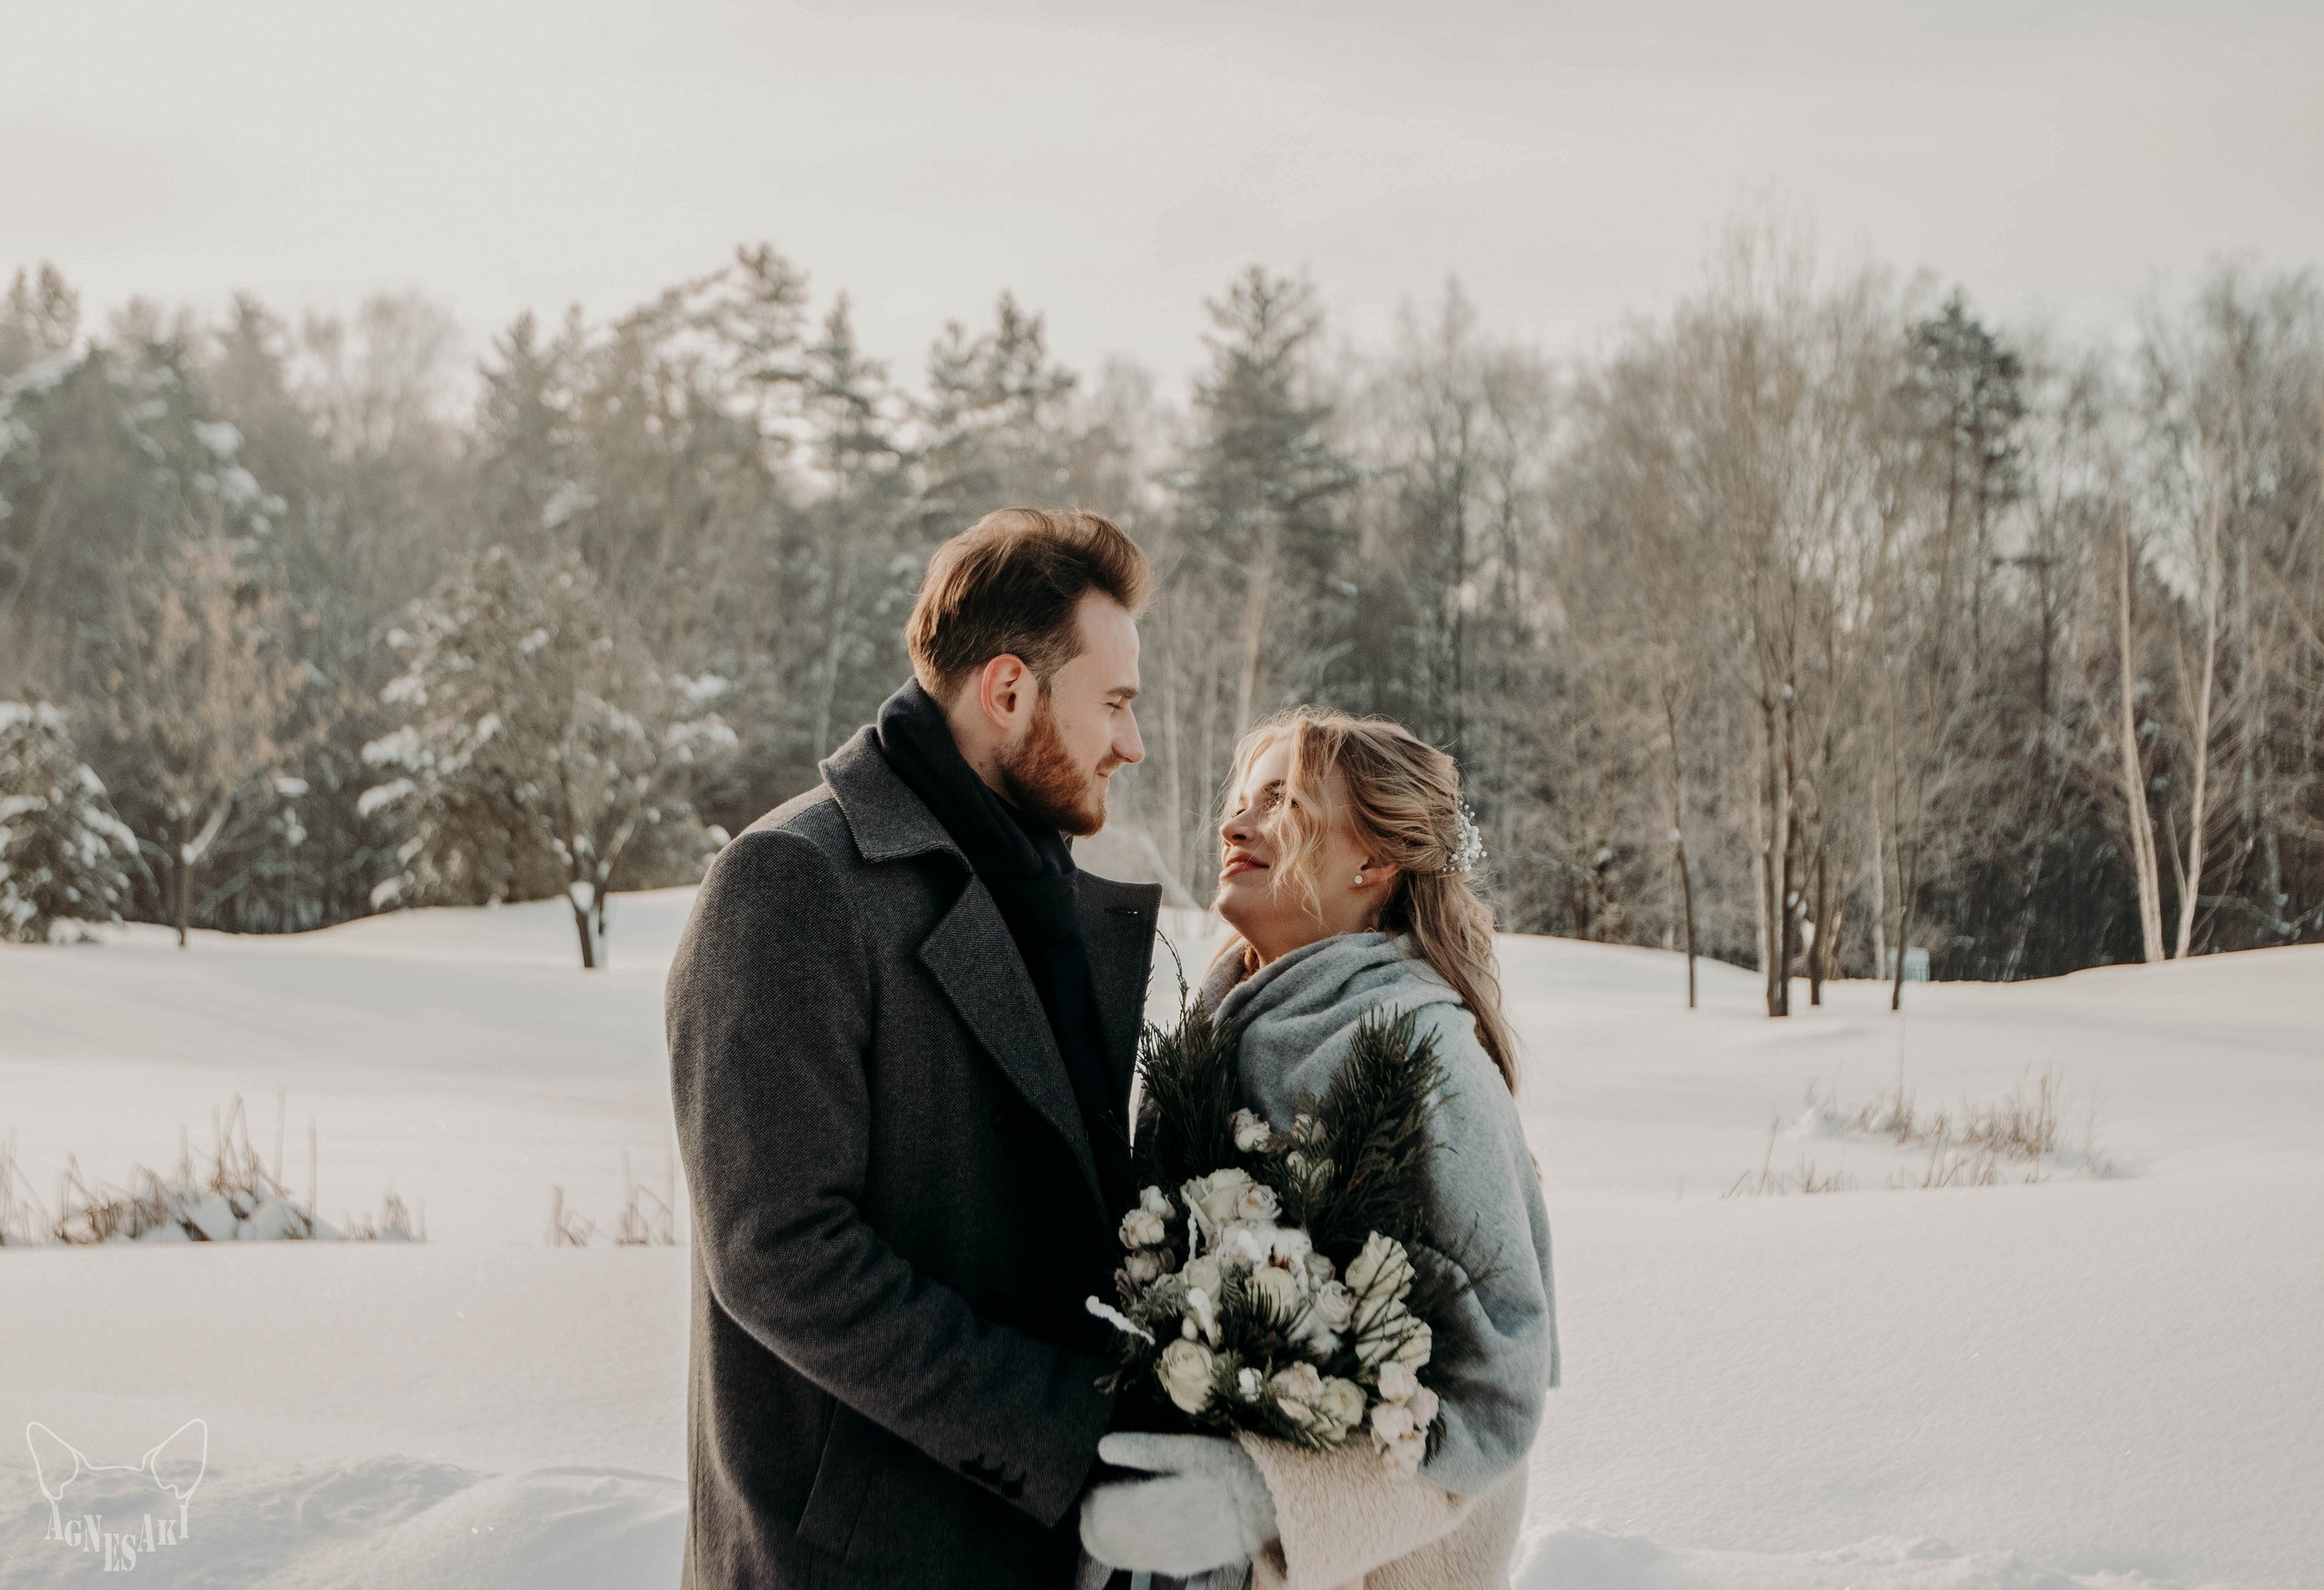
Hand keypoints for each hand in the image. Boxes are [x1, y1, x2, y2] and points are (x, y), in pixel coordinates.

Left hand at [1079, 1432, 1277, 1573]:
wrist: (1271, 1506)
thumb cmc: (1231, 1469)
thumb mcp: (1190, 1449)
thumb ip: (1144, 1449)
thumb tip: (1103, 1446)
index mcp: (1157, 1508)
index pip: (1099, 1512)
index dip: (1092, 1495)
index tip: (1100, 1478)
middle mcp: (1157, 1541)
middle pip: (1099, 1538)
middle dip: (1092, 1516)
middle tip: (1102, 1491)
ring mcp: (1167, 1558)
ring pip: (1113, 1555)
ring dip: (1104, 1534)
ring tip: (1116, 1508)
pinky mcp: (1178, 1566)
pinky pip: (1135, 1563)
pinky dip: (1122, 1547)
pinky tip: (1133, 1527)